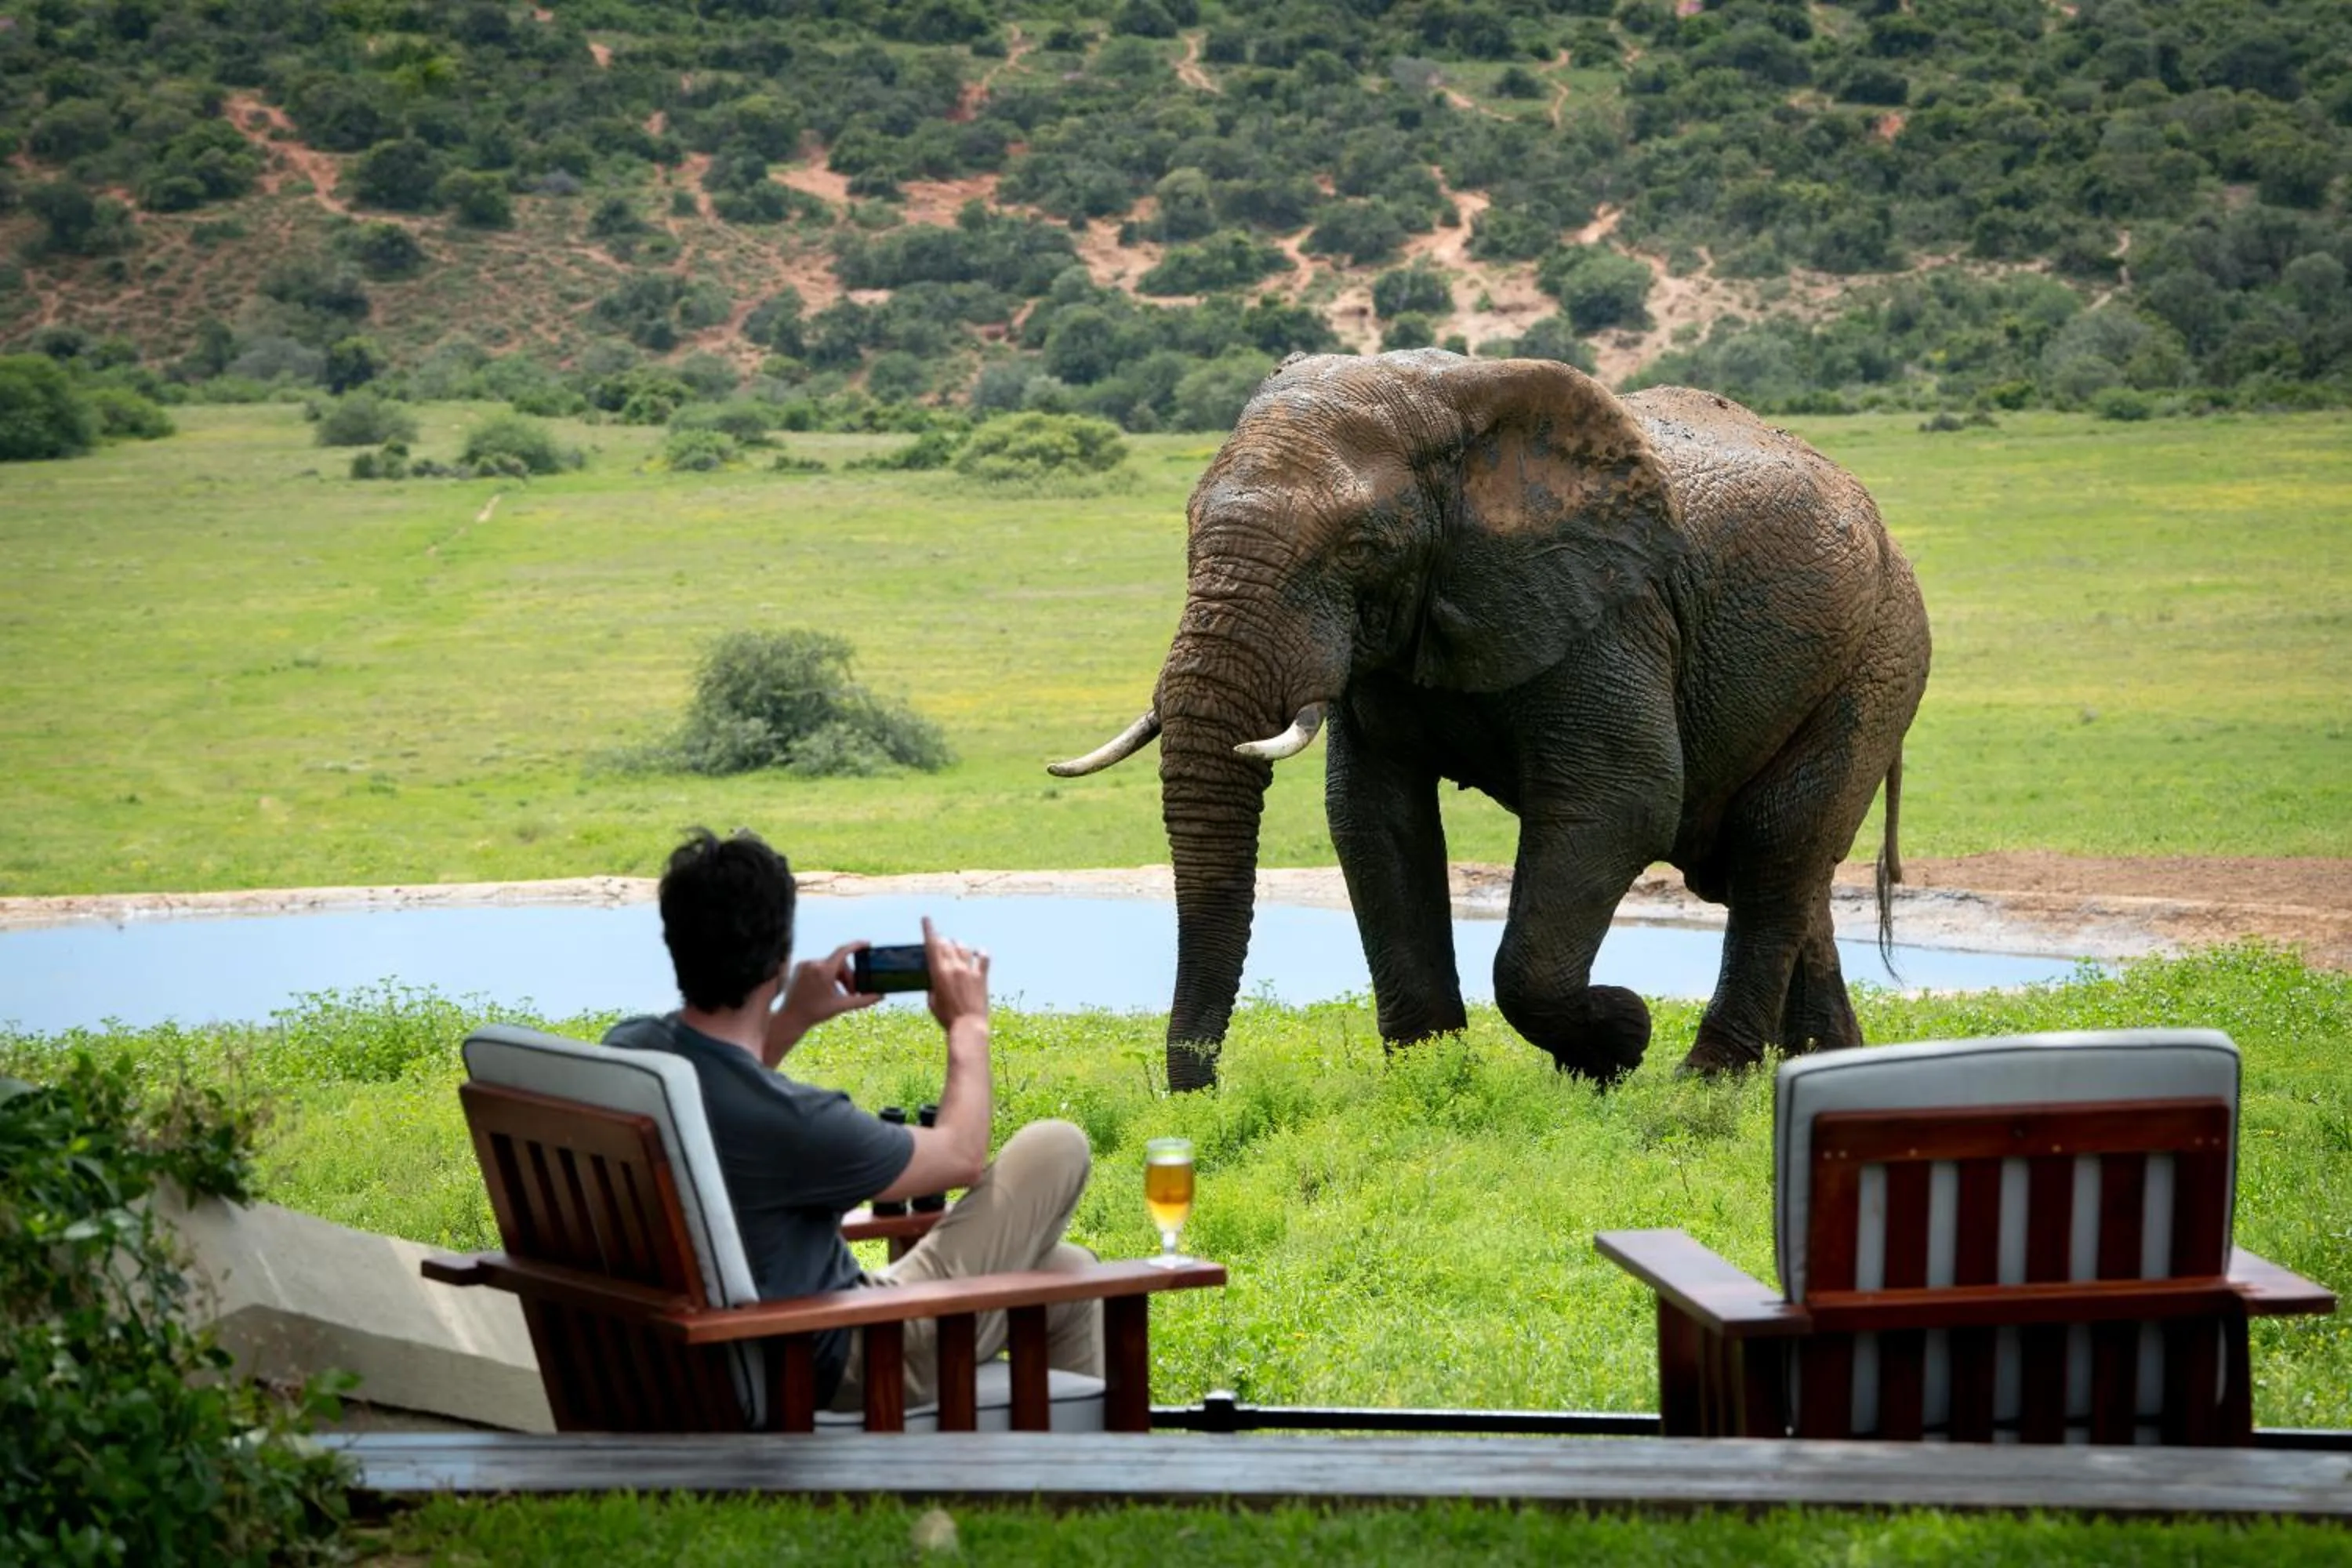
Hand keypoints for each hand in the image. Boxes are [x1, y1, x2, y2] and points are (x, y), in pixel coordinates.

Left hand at [766, 941, 879, 1064]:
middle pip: (839, 963)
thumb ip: (862, 1000)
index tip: (867, 944)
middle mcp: (813, 964)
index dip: (857, 946)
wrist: (790, 1017)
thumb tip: (880, 996)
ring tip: (839, 993)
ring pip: (829, 965)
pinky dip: (827, 975)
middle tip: (852, 991)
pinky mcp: (800, 967)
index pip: (843, 951)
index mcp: (824, 971)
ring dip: (837, 976)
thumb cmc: (815, 1013)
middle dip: (847, 976)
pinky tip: (827, 989)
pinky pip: (819, 966)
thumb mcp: (841, 1006)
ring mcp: (805, 964)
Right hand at [922, 916, 989, 1033]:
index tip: (926, 918)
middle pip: (947, 944)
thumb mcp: (932, 1002)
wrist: (968, 1026)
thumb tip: (934, 980)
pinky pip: (983, 957)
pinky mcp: (981, 976)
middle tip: (941, 944)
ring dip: (958, 946)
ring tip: (956, 948)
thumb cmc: (947, 1017)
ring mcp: (969, 970)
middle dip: (942, 942)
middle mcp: (954, 967)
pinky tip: (978, 953)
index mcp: (938, 973)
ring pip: (963, 947)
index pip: (931, 945)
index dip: (929, 929)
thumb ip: (932, 987)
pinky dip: (980, 953)